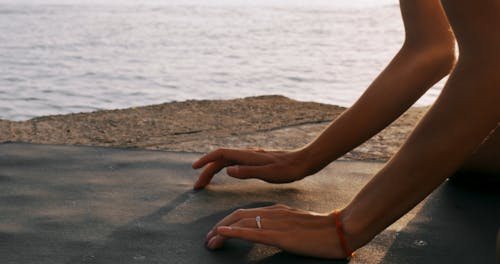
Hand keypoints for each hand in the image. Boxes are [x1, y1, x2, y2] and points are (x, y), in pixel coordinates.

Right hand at [192, 148, 310, 188]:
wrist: (304, 162)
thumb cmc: (288, 170)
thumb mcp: (269, 174)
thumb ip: (248, 172)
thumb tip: (227, 171)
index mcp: (247, 156)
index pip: (220, 154)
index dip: (206, 161)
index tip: (194, 169)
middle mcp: (247, 154)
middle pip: (221, 159)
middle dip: (207, 171)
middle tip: (197, 187)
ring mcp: (251, 157)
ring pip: (227, 161)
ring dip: (214, 170)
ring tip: (206, 183)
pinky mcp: (256, 161)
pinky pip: (234, 163)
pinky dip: (224, 168)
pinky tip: (226, 174)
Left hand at [204, 204, 348, 258]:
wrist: (341, 230)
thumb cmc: (322, 230)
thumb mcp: (297, 224)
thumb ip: (282, 224)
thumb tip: (270, 232)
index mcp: (276, 210)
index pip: (245, 214)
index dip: (227, 223)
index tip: (216, 234)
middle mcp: (273, 213)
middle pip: (238, 216)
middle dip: (219, 227)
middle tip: (207, 241)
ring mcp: (277, 223)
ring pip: (242, 224)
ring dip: (221, 232)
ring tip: (209, 242)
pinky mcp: (282, 235)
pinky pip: (253, 232)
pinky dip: (235, 232)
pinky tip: (222, 234)